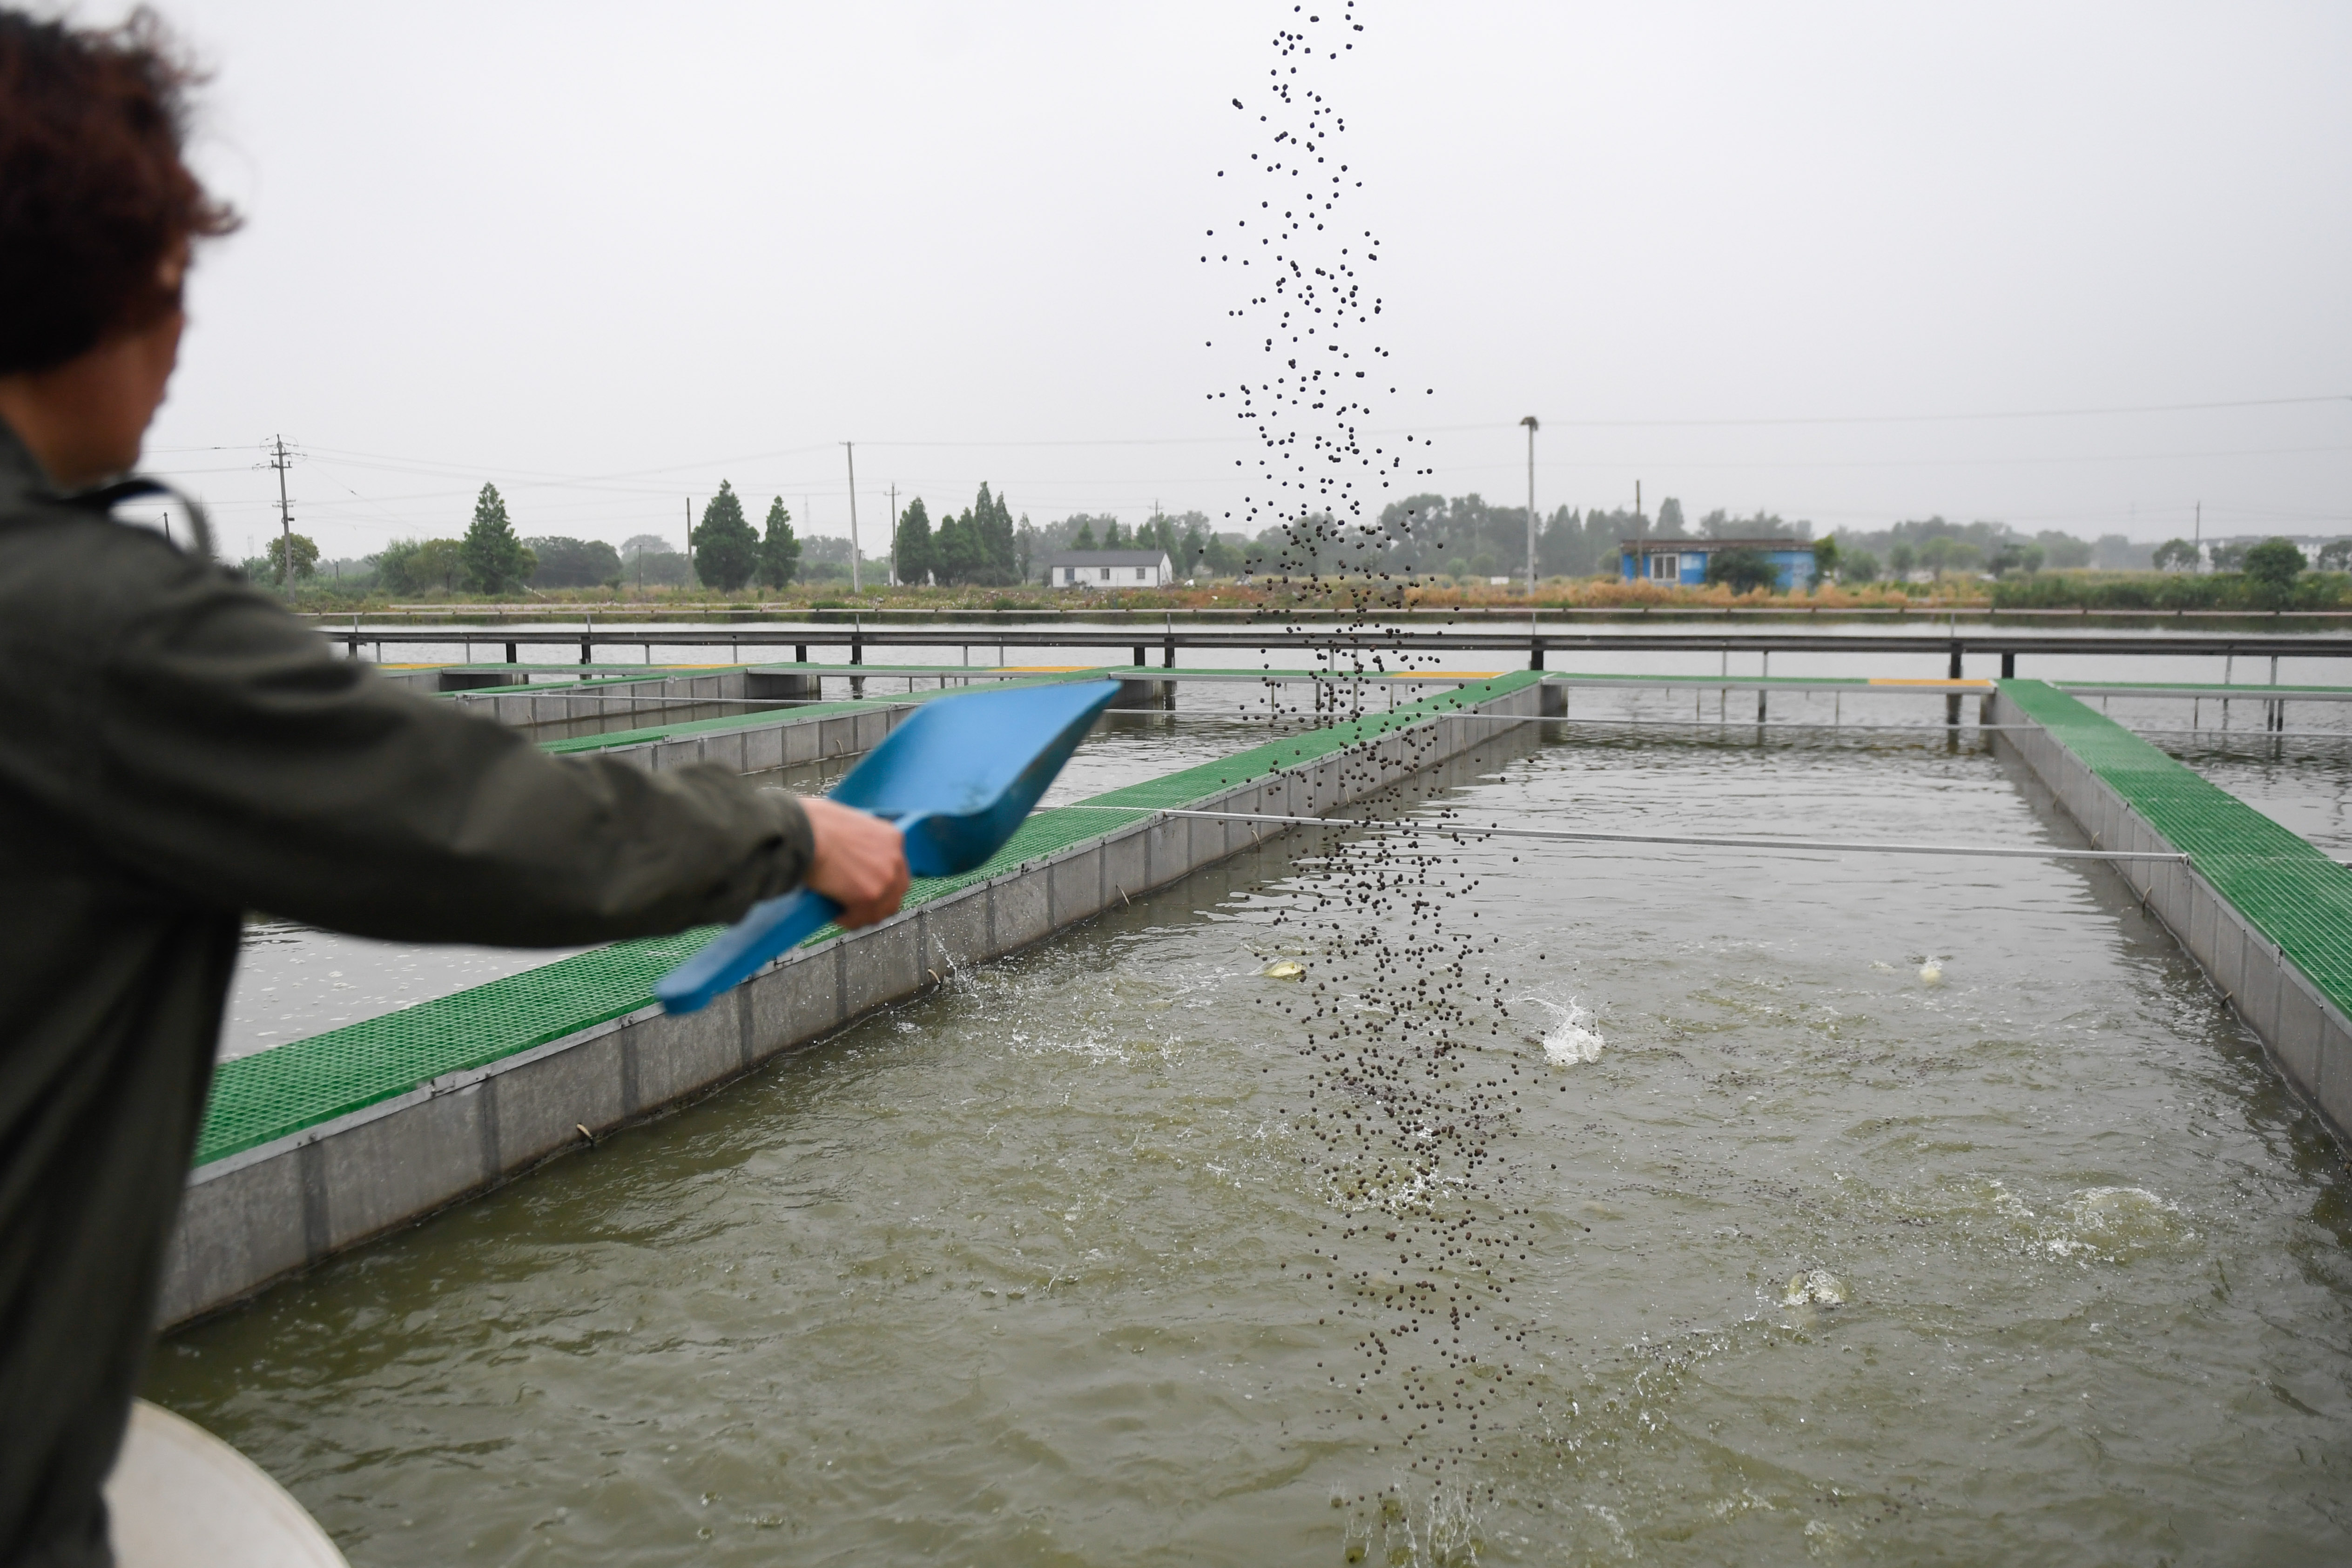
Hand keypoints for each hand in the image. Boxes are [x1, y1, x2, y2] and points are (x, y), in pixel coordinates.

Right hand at [799, 797, 909, 928]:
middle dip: (878, 901)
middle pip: (896, 892)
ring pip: (881, 910)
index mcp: (892, 838)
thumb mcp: (852, 823)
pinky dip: (848, 920)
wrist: (804, 832)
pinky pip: (861, 918)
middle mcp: (895, 858)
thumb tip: (854, 859)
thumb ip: (862, 842)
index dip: (883, 882)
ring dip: (863, 914)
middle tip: (860, 905)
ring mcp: (885, 879)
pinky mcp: (870, 897)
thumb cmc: (815, 823)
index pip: (897, 869)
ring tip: (846, 912)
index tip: (869, 887)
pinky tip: (836, 914)